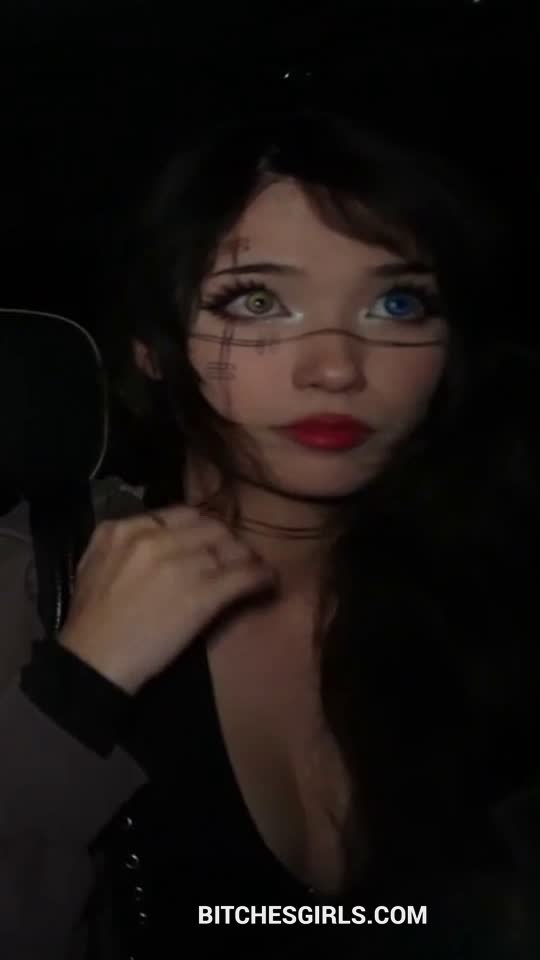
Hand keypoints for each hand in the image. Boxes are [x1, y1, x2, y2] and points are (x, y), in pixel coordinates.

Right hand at [59, 506, 275, 693]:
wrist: (92, 662)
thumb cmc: (88, 623)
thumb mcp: (94, 566)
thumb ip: (122, 545)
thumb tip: (150, 539)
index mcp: (123, 529)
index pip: (178, 514)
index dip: (199, 527)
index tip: (206, 540)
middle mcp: (154, 538)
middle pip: (207, 527)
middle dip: (224, 540)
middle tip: (234, 556)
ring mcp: (180, 564)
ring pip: (228, 548)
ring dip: (245, 558)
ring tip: (254, 569)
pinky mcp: (202, 593)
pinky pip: (243, 575)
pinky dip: (260, 576)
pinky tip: (268, 581)